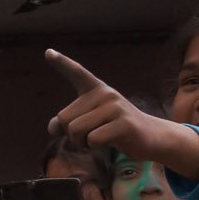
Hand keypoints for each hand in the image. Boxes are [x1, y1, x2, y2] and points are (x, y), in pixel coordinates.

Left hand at [46, 50, 198, 175]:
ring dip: (82, 143)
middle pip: (64, 119)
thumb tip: (53, 127)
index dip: (61, 63)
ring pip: (75, 130)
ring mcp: (115, 106)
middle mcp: (105, 93)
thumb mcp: (89, 123)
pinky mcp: (124, 123)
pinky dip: (94, 147)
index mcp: (95, 89)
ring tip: (100, 139)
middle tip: (92, 134)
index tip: (48, 52)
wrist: (150, 137)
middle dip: (71, 135)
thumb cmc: (113, 130)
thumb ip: (67, 123)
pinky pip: (92, 139)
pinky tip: (110, 142)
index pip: (77, 73)